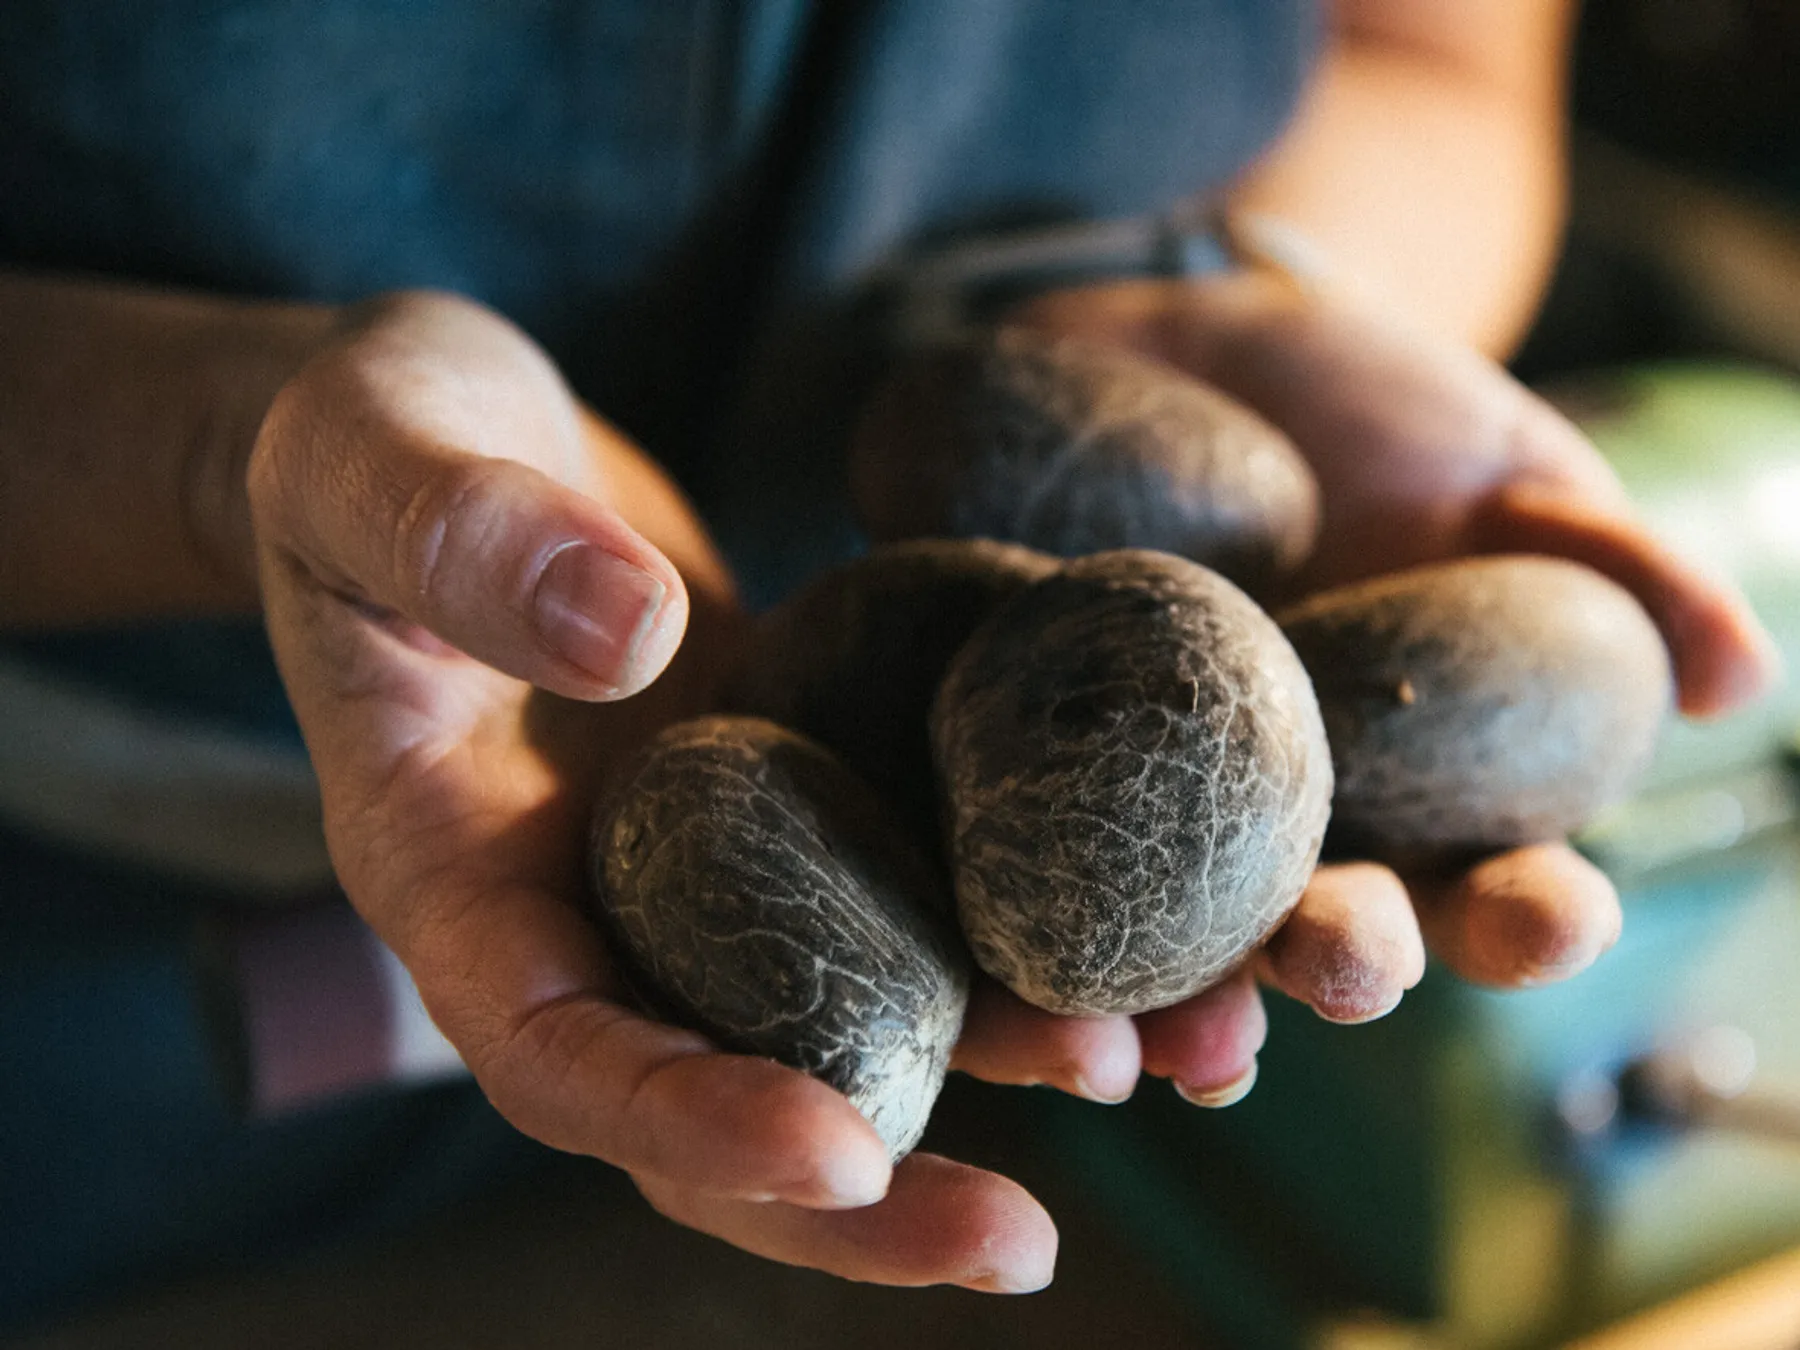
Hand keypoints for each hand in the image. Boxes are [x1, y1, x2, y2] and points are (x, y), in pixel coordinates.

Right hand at [247, 291, 1058, 1292]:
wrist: (461, 429)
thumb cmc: (372, 440)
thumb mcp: (373, 454)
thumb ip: (460, 537)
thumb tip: (629, 637)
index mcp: (453, 877)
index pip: (555, 1056)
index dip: (687, 1120)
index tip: (842, 1152)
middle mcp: (590, 908)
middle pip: (714, 1100)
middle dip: (862, 1192)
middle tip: (1018, 1244)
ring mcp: (705, 862)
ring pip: (844, 1009)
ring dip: (994, 1059)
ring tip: (1155, 1068)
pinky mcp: (799, 788)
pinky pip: (905, 874)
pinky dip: (1018, 911)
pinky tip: (1148, 920)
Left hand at [953, 270, 1784, 1100]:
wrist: (1187, 351)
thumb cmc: (1379, 420)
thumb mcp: (1509, 471)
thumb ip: (1614, 565)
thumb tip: (1736, 678)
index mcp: (1424, 799)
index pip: (1494, 887)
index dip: (1529, 918)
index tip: (1548, 912)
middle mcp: (1288, 835)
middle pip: (1324, 936)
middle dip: (1343, 964)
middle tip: (1346, 957)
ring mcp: (1149, 809)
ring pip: (1166, 936)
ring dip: (1175, 992)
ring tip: (1174, 1017)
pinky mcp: (1022, 765)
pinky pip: (1010, 842)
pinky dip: (1008, 892)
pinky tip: (998, 922)